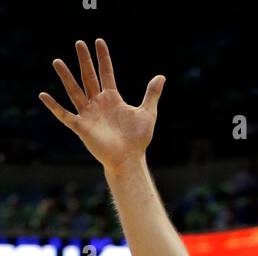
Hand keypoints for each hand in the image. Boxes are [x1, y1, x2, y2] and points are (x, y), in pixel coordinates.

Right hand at [40, 38, 163, 170]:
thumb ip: (151, 94)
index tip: (98, 41)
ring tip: (57, 61)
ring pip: (75, 91)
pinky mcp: (81, 127)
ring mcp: (88, 114)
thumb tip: (161, 77)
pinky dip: (54, 106)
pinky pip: (65, 115)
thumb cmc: (138, 139)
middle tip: (79, 43)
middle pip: (89, 77)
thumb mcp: (147, 114)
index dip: (103, 58)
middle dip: (84, 61)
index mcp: (112, 98)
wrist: (129, 160)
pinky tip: (43, 95)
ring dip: (66, 77)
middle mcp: (98, 103)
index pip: (106, 73)